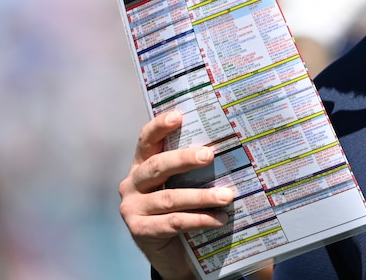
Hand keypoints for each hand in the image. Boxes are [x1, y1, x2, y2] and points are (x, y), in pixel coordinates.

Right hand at [118, 110, 234, 279]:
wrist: (170, 250)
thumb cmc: (182, 206)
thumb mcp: (184, 182)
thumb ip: (195, 167)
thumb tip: (233, 146)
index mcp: (142, 164)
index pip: (147, 140)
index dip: (159, 126)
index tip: (178, 116)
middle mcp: (132, 183)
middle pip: (157, 166)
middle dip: (185, 159)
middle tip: (210, 155)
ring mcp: (132, 207)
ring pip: (169, 197)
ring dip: (202, 196)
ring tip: (228, 195)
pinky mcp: (139, 230)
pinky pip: (173, 222)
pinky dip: (199, 219)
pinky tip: (219, 218)